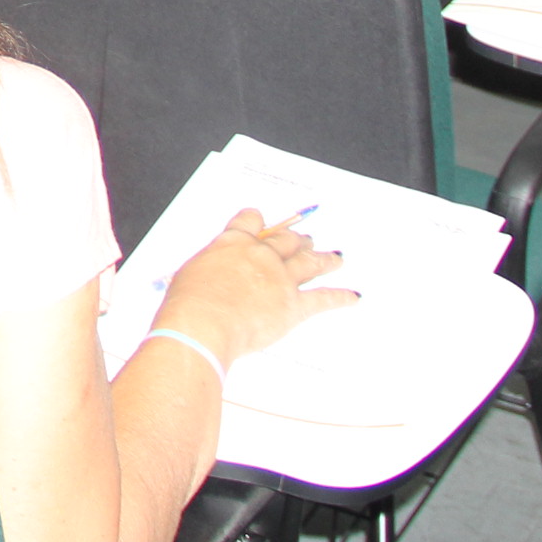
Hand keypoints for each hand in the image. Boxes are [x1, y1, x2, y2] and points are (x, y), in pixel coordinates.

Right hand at [150, 209, 356, 369]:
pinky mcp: (294, 305)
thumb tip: (212, 277)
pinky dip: (340, 298)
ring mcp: (281, 279)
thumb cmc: (189, 301)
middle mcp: (261, 255)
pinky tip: (352, 296)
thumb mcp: (190, 273)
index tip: (261, 219)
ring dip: (324, 259)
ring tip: (335, 257)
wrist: (204, 322)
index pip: (250, 221)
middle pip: (286, 240)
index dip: (256, 219)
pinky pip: (323, 299)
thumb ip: (209, 269)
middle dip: (297, 240)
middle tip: (306, 239)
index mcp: (232, 242)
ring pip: (309, 263)